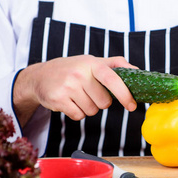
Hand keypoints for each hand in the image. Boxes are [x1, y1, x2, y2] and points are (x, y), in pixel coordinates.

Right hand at [13, 55, 137, 125]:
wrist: (39, 76)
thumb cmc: (71, 69)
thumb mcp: (92, 61)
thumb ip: (115, 65)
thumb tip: (137, 71)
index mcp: (91, 63)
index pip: (112, 78)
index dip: (124, 93)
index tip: (132, 105)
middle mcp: (79, 73)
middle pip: (104, 102)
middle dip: (100, 102)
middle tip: (90, 94)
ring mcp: (68, 86)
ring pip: (92, 111)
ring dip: (88, 108)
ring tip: (78, 96)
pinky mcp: (58, 99)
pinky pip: (79, 116)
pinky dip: (77, 113)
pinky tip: (70, 102)